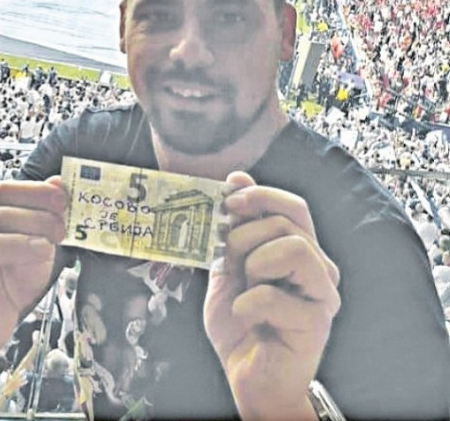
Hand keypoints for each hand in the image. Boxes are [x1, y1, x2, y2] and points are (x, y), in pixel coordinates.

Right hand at [0, 178, 65, 356]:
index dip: (32, 192)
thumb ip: (43, 213)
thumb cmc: (8, 276)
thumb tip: (58, 182)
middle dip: (33, 218)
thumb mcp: (34, 242)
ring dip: (13, 246)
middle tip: (59, 230)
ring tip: (43, 251)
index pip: (0, 191)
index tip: (60, 200)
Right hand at [3, 366, 27, 398]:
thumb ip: (8, 374)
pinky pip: (21, 384)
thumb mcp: (7, 378)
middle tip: (24, 369)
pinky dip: (24, 382)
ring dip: (23, 377)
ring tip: (25, 376)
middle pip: (19, 375)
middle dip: (22, 372)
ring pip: (21, 379)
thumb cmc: (7, 384)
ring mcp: (16, 383)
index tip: (20, 367)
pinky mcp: (17, 386)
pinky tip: (26, 381)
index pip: (16, 372)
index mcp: (12, 377)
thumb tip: (8, 369)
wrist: (7, 390)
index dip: (18, 370)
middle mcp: (15, 380)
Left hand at [203, 172, 340, 420]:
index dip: (260, 196)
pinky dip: (248, 303)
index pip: (293, 206)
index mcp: (299, 249)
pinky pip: (275, 295)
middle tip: (231, 261)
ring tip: (246, 286)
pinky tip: (245, 315)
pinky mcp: (316, 323)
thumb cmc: (240, 321)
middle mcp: (319, 268)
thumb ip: (235, 226)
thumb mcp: (229, 265)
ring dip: (254, 263)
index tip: (229, 202)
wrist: (247, 374)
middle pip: (287, 222)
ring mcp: (322, 295)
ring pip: (294, 248)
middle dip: (244, 235)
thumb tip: (237, 177)